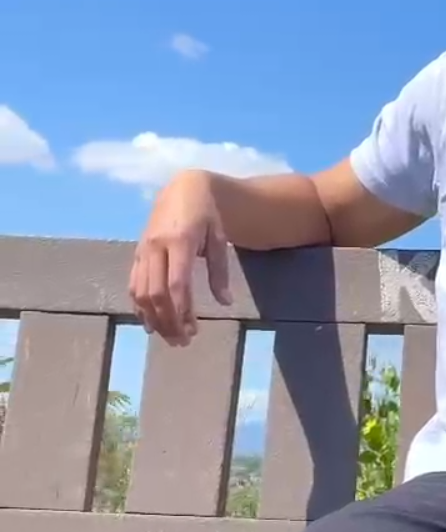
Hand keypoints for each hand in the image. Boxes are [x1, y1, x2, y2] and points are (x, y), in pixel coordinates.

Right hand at [130, 170, 232, 346]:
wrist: (184, 190)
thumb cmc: (208, 215)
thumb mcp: (220, 239)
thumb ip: (219, 272)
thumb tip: (225, 303)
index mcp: (179, 241)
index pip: (177, 284)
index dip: (183, 311)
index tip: (193, 330)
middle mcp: (156, 246)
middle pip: (156, 293)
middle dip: (168, 321)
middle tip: (182, 342)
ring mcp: (143, 250)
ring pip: (141, 292)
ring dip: (154, 318)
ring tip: (169, 337)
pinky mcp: (137, 253)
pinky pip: (134, 284)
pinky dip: (140, 306)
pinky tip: (151, 323)